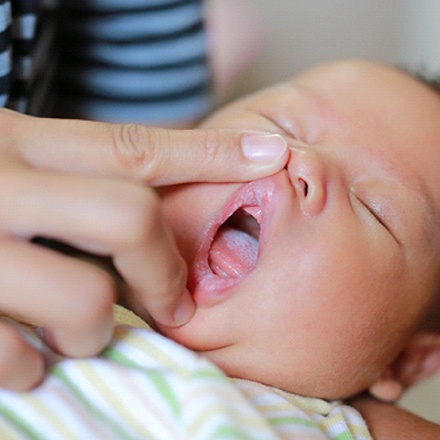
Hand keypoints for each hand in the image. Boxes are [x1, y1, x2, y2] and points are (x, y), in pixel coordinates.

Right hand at [0, 108, 287, 389]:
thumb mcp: (16, 170)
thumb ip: (73, 180)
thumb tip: (148, 199)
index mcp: (18, 145)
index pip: (132, 148)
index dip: (209, 155)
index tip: (270, 156)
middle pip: (127, 217)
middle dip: (162, 272)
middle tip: (170, 302)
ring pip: (84, 298)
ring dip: (92, 327)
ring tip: (75, 329)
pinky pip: (19, 357)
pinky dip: (35, 365)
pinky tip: (29, 353)